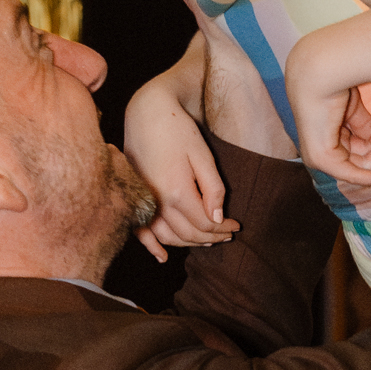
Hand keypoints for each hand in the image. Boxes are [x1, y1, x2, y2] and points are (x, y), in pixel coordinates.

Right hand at [123, 69, 235, 260]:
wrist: (146, 112)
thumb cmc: (178, 130)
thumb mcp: (203, 156)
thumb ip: (213, 189)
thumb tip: (218, 219)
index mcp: (177, 192)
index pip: (205, 224)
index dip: (224, 228)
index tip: (237, 226)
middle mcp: (156, 203)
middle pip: (189, 234)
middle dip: (211, 237)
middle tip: (227, 234)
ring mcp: (142, 202)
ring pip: (169, 236)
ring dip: (189, 242)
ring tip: (207, 240)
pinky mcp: (134, 198)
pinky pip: (141, 231)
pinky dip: (152, 245)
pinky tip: (162, 257)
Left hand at [284, 25, 370, 183]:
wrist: (326, 66)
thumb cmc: (338, 78)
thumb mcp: (357, 108)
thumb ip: (368, 128)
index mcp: (328, 130)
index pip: (361, 144)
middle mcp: (321, 144)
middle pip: (365, 154)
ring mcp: (319, 153)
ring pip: (364, 161)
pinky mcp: (321, 158)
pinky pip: (352, 174)